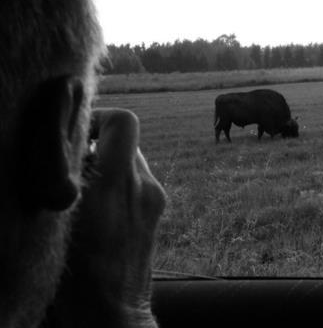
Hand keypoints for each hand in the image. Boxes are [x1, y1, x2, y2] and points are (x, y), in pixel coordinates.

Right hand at [46, 108, 165, 327]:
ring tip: (85, 192)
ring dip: (109, 166)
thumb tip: (72, 149)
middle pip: (127, 142)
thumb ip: (69, 179)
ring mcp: (155, 200)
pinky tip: (100, 208)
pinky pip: (137, 181)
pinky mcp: (157, 212)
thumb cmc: (78, 277)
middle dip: (100, 146)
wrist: (112, 316)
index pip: (125, 123)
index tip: (79, 133)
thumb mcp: (61, 220)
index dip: (101, 118)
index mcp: (118, 185)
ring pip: (132, 162)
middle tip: (75, 166)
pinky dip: (119, 183)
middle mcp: (144, 187)